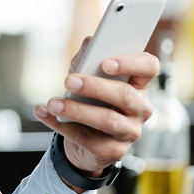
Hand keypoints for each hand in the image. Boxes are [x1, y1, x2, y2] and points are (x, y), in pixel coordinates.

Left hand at [33, 43, 158, 181]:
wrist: (84, 139)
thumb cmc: (89, 98)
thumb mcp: (88, 74)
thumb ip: (89, 56)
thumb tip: (90, 42)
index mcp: (139, 84)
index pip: (148, 67)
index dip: (130, 63)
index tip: (105, 63)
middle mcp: (141, 108)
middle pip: (125, 95)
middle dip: (95, 87)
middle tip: (69, 80)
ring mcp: (130, 131)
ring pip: (107, 120)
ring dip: (77, 110)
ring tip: (53, 103)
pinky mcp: (114, 150)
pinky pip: (87, 139)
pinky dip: (61, 126)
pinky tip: (44, 113)